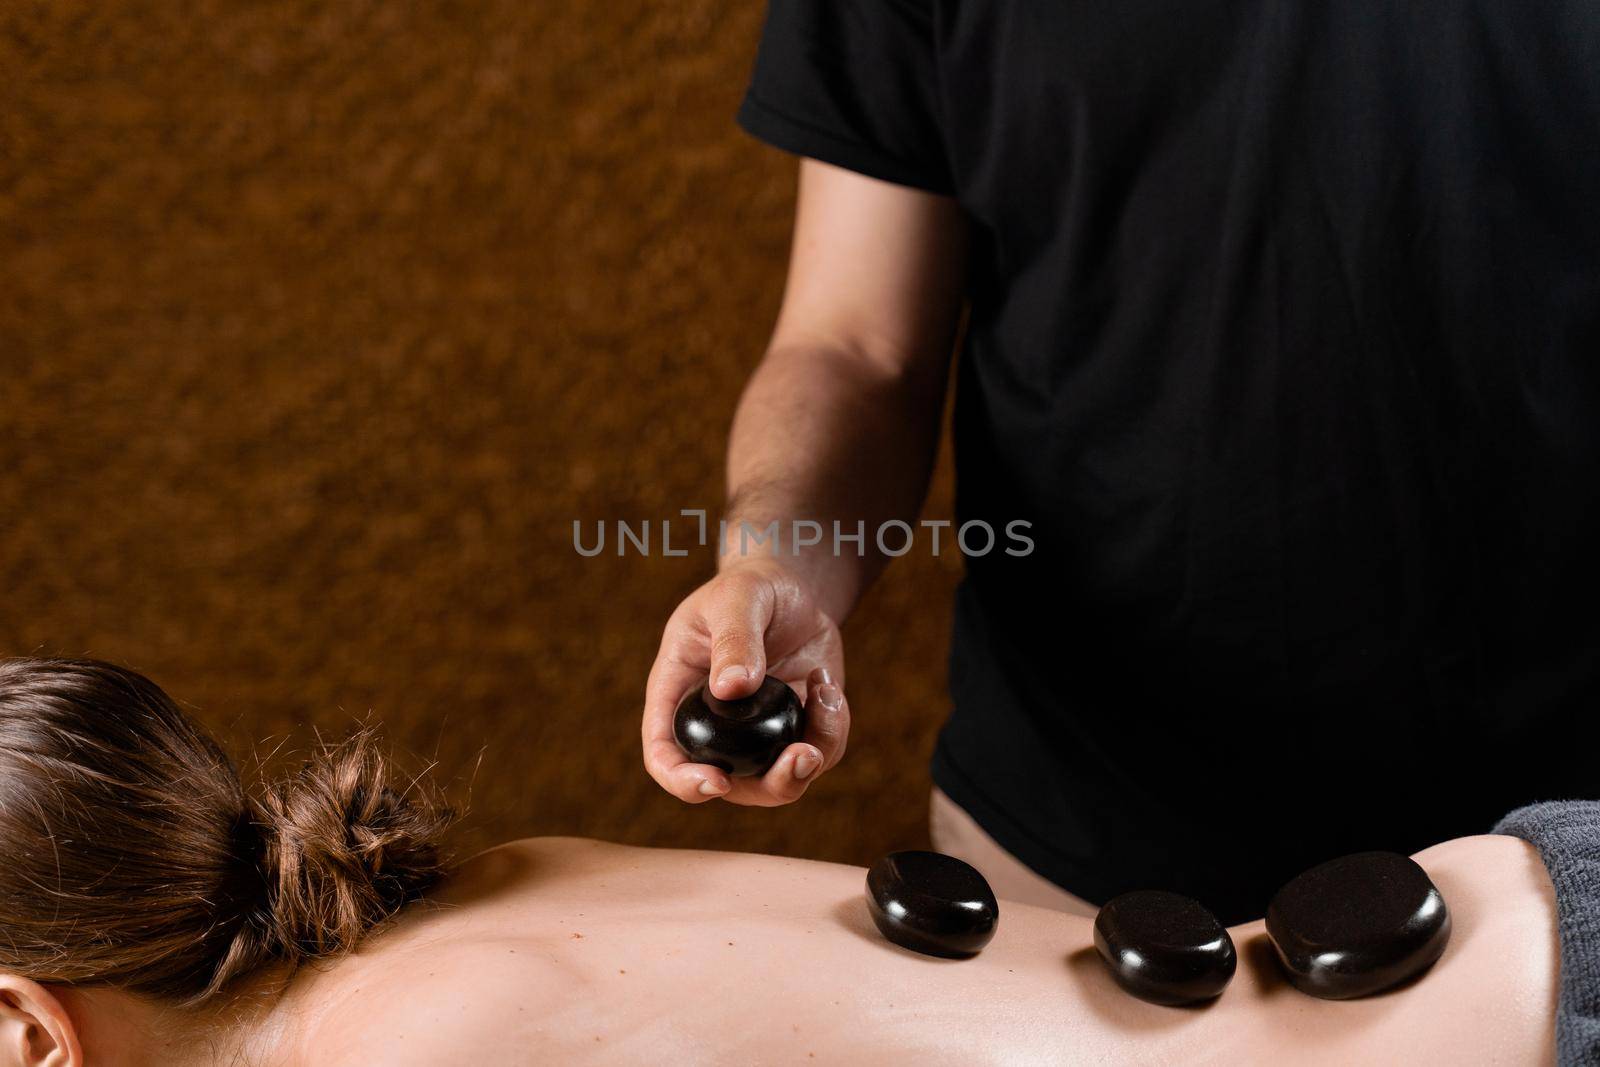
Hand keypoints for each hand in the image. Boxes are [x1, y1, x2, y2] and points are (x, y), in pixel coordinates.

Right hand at [643, 558, 850, 805]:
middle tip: (804, 754)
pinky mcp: (797, 728)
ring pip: (782, 780)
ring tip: (828, 695)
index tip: (717, 782)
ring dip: (813, 755)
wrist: (790, 589)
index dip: (682, 780)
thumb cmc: (747, 589)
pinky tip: (826, 683)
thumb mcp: (736, 599)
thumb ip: (733, 640)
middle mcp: (717, 726)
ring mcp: (759, 734)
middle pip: (733, 785)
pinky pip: (819, 752)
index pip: (664, 754)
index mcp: (680, 696)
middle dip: (772, 783)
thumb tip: (732, 689)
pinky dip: (832, 727)